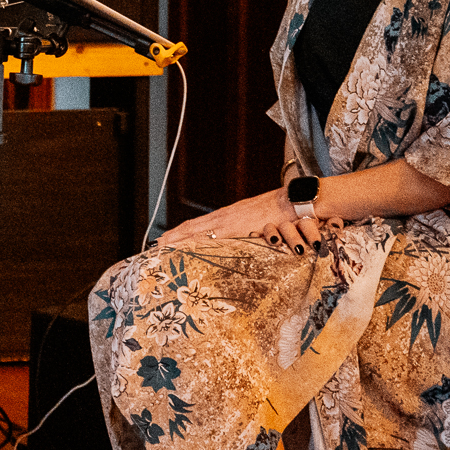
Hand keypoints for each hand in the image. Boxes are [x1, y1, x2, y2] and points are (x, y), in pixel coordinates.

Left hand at [158, 188, 340, 256]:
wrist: (293, 203)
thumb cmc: (279, 215)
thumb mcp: (257, 225)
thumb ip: (247, 233)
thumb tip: (241, 244)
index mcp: (227, 217)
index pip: (199, 225)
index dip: (182, 233)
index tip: (167, 239)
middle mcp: (224, 217)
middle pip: (192, 228)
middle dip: (174, 237)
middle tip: (157, 245)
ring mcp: (229, 221)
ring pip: (196, 230)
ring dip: (179, 238)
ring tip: (163, 246)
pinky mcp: (236, 226)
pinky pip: (210, 236)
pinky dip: (195, 241)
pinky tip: (186, 246)